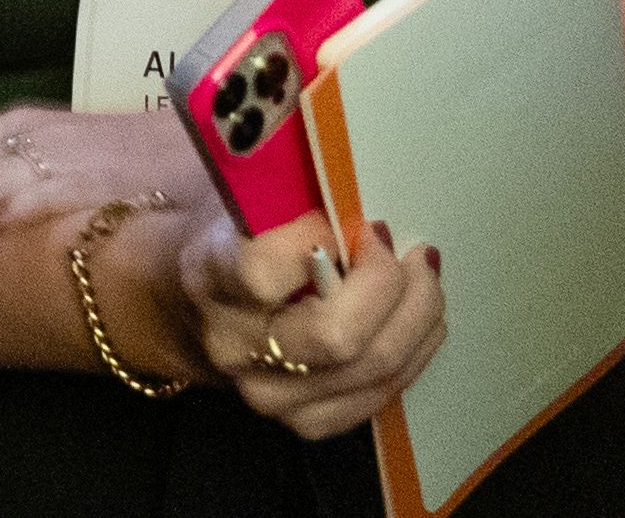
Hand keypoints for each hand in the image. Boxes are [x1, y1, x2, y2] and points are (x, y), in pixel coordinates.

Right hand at [175, 207, 445, 439]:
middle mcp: (236, 348)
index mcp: (210, 279)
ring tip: (424, 276)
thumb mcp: (248, 205)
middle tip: (410, 253)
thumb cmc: (237, 239)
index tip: (347, 217)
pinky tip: (420, 319)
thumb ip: (295, 202)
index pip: (264, 272)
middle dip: (391, 287)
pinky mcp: (305, 422)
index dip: (321, 240)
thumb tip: (364, 204)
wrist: (200, 309)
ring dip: (417, 318)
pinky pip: (380, 395)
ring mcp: (270, 395)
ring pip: (372, 368)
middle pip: (337, 336)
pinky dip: (414, 352)